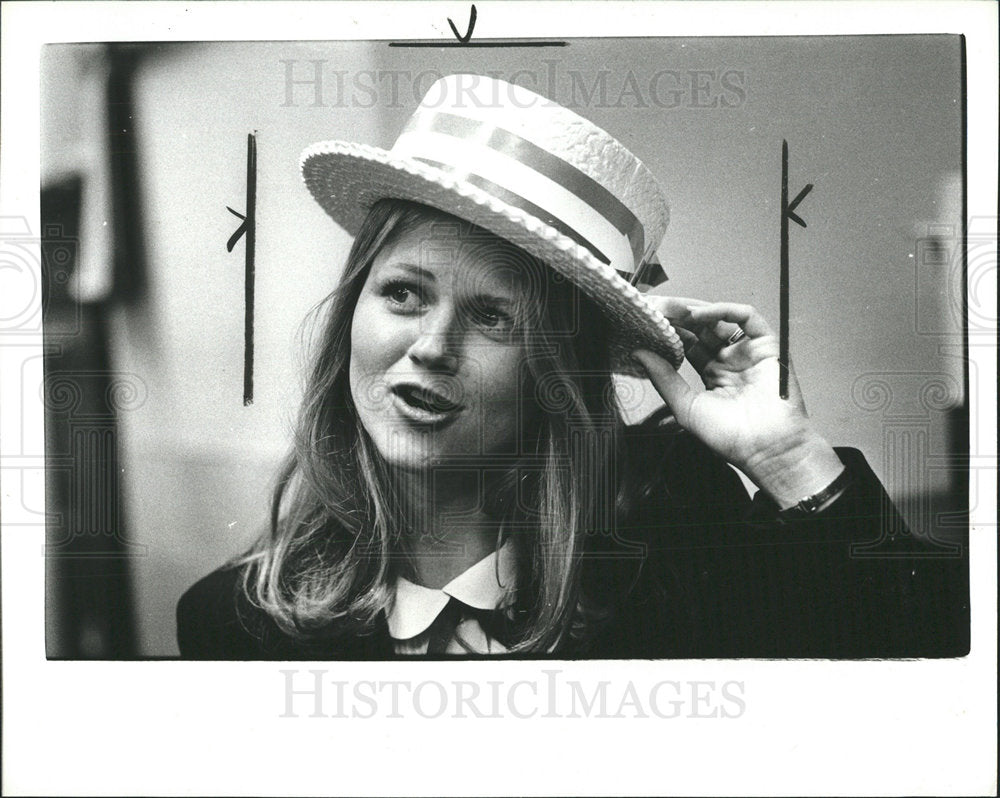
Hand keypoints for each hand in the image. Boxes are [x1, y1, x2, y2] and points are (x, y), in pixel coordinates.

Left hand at [633, 294, 843, 507]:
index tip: (648, 321)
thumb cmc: (730, 438)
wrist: (767, 449)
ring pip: (721, 319)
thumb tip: (639, 353)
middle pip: (701, 328)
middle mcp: (729, 359)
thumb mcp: (686, 407)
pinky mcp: (766, 346)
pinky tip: (702, 314)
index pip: (687, 343)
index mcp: (711, 373)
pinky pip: (747, 318)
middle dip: (679, 317)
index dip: (669, 331)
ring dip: (697, 311)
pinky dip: (725, 310)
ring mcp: (747, 352)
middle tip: (658, 309)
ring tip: (674, 311)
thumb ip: (664, 379)